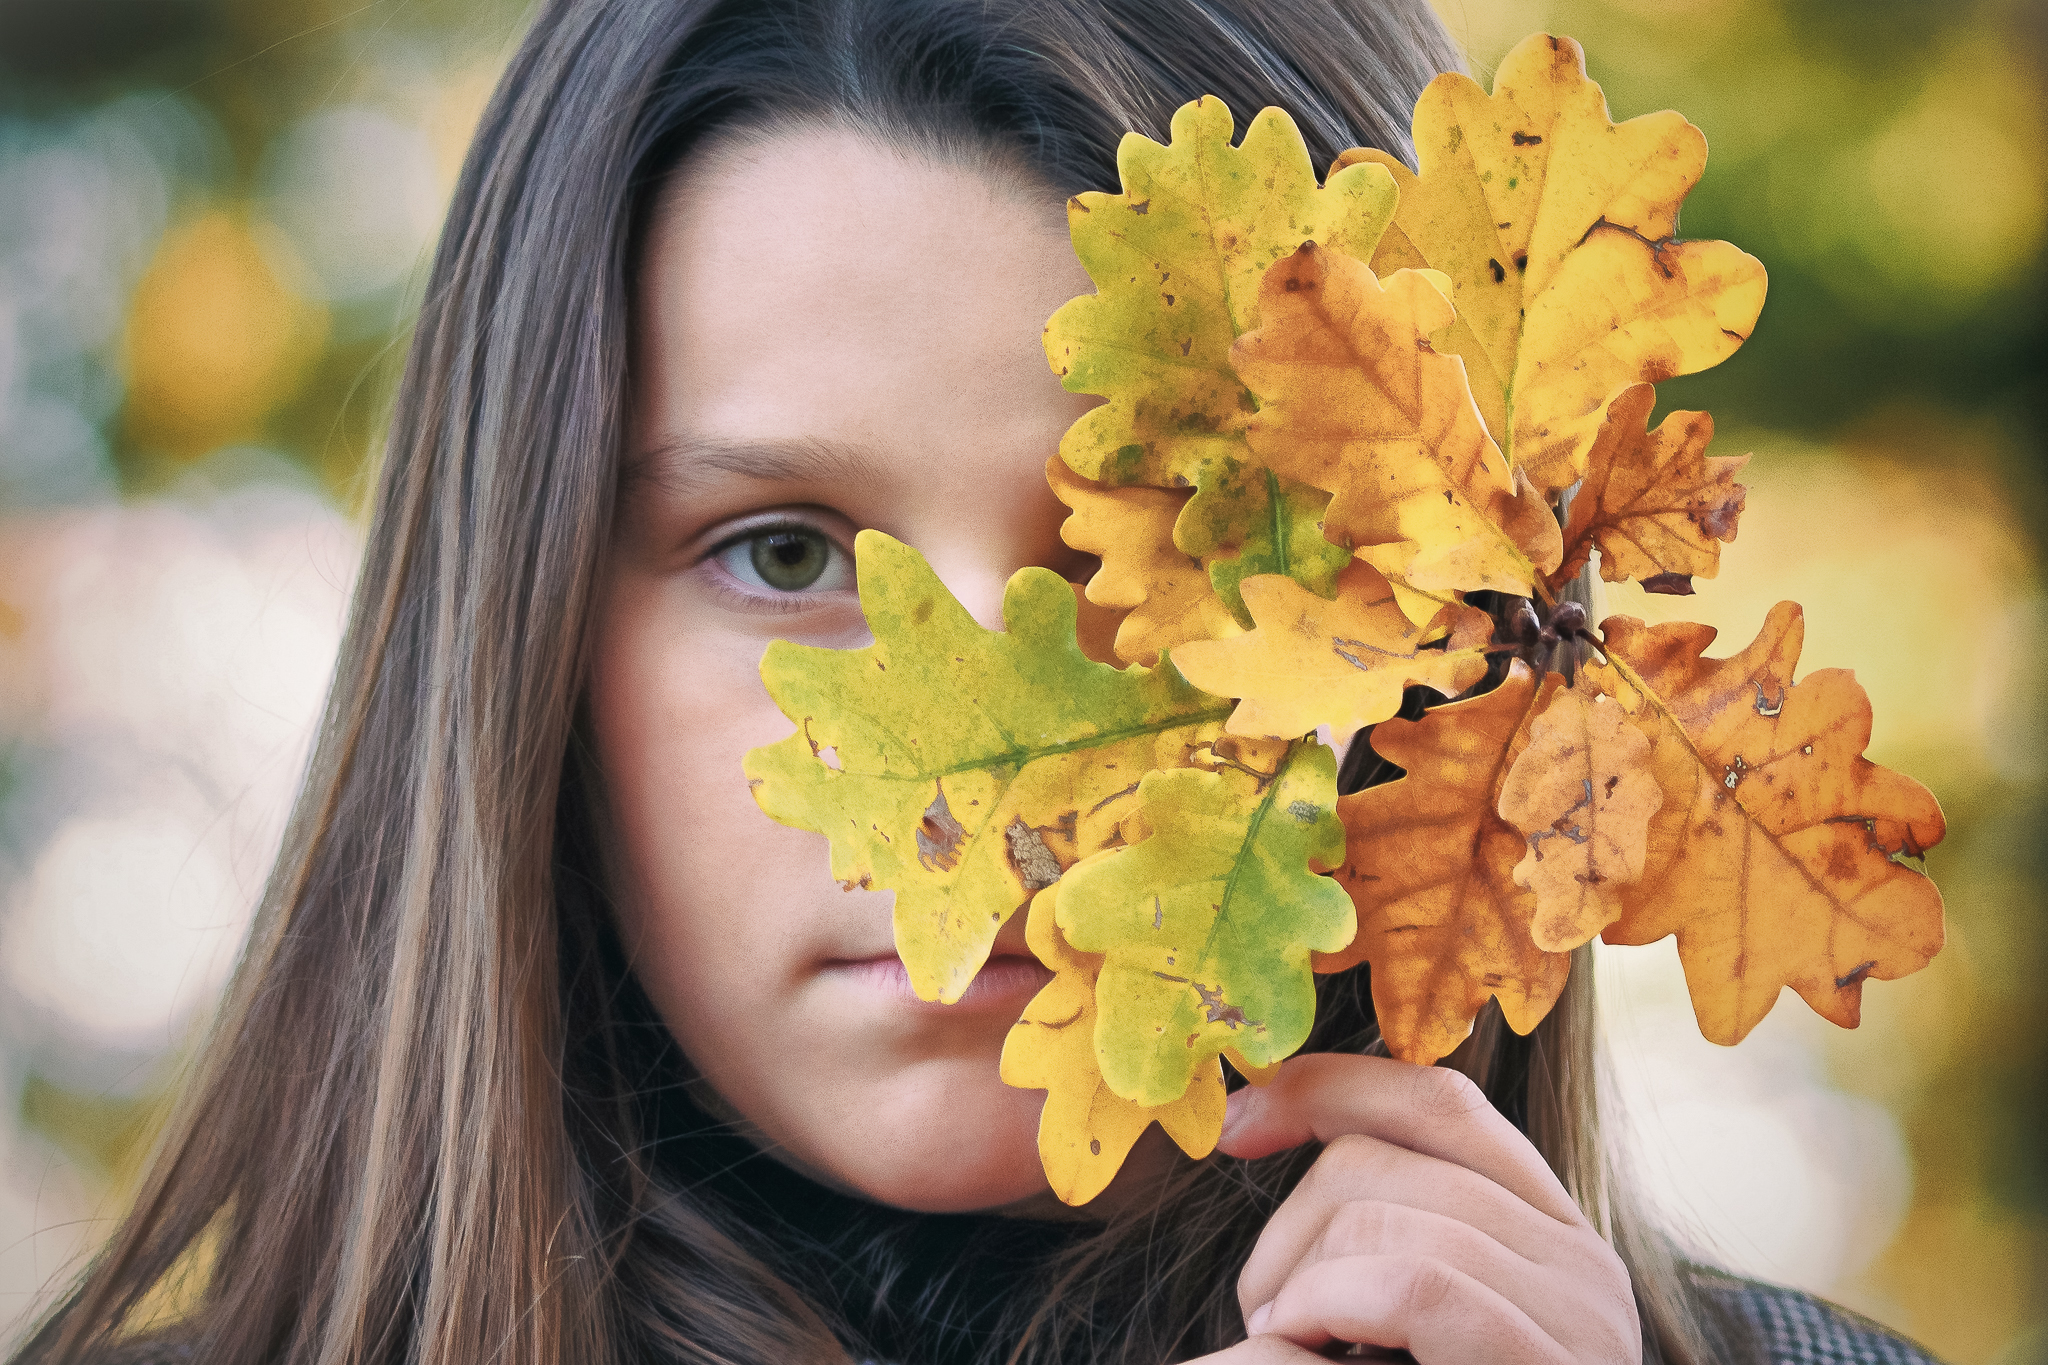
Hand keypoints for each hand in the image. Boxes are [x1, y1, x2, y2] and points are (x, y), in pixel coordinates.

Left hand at [1191, 1053, 1639, 1364]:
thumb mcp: (1399, 1328)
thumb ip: (1379, 1236)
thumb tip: (1256, 1115)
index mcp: (1550, 1237)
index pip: (1440, 1102)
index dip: (1330, 1087)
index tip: (1239, 1124)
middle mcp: (1581, 1265)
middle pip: (1384, 1161)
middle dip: (1288, 1230)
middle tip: (1274, 1320)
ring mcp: (1577, 1321)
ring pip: (1385, 1216)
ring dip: (1298, 1282)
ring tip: (1295, 1347)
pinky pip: (1414, 1283)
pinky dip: (1335, 1303)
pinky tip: (1308, 1347)